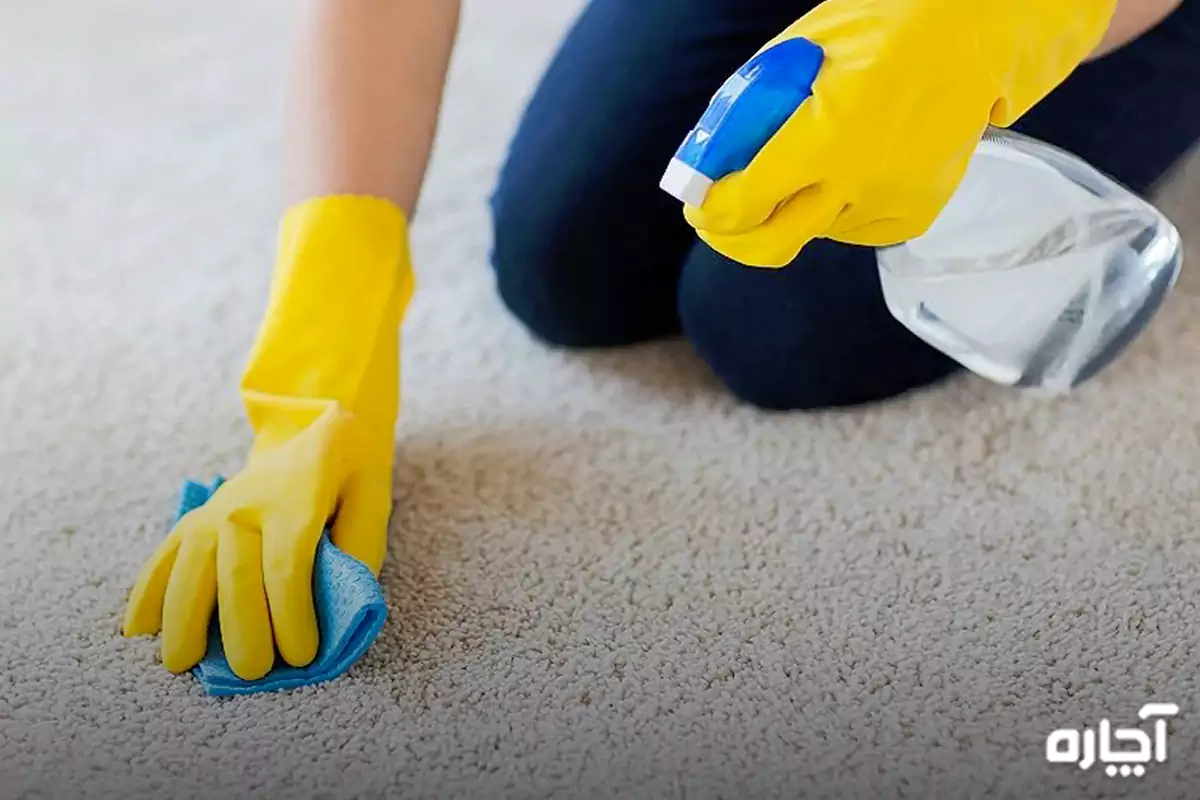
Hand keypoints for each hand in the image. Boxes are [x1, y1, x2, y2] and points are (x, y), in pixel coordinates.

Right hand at [122, 405, 388, 677]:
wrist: (318, 428)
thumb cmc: (351, 474)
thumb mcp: (373, 500)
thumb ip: (361, 550)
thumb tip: (343, 605)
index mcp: (296, 499)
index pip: (286, 566)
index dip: (290, 615)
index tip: (302, 656)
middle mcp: (247, 504)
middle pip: (235, 574)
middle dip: (241, 629)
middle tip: (252, 672)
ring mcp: (215, 510)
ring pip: (191, 568)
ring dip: (182, 618)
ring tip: (181, 663)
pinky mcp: (196, 518)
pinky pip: (165, 556)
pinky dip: (148, 592)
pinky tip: (137, 629)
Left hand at [683, 0, 1118, 266]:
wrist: (973, 35)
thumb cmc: (879, 29)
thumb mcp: (796, 56)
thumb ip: (747, 111)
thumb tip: (706, 160)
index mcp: (824, 136)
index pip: (742, 203)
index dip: (709, 210)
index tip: (698, 202)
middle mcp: (858, 181)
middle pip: (769, 245)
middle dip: (733, 237)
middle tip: (719, 219)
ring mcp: (890, 203)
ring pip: (810, 234)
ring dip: (790, 212)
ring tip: (803, 167)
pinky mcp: (914, 216)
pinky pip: (852, 231)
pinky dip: (834, 210)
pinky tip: (845, 171)